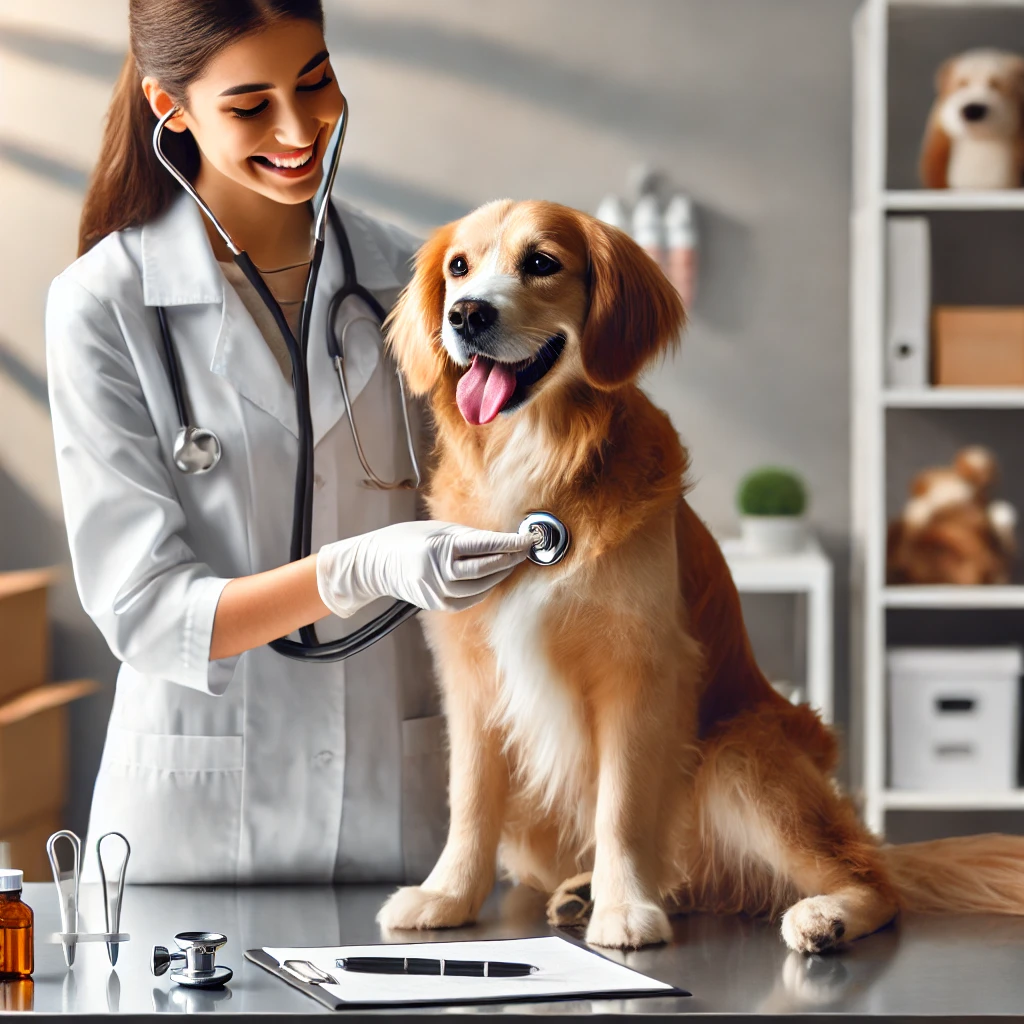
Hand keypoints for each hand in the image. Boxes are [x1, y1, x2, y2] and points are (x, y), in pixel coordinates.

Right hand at [316, 520, 533, 616]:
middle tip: (527, 549)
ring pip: (482, 587)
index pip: (484, 547)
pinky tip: (495, 577)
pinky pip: (471, 598)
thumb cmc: (408, 539)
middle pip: (486, 569)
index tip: (528, 538)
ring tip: (514, 561)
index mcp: (439, 548)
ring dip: (501, 574)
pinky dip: (486, 588)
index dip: (510, 544)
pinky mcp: (438, 605)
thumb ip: (469, 538)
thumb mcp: (437, 530)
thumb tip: (503, 541)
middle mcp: (438, 572)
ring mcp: (438, 592)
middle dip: (510, 559)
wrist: (376, 563)